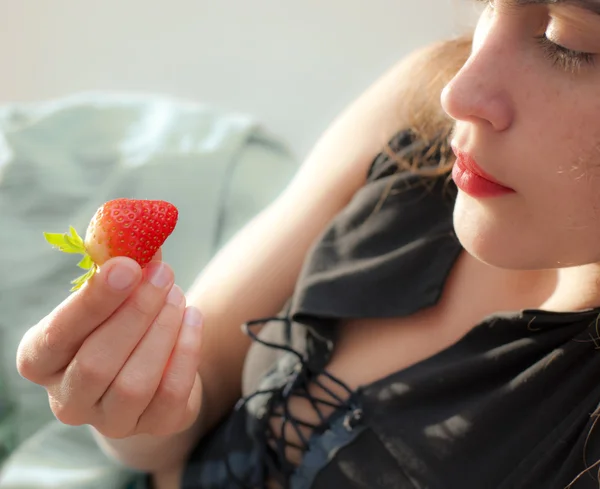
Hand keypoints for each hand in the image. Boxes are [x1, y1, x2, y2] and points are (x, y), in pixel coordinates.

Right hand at [16, 254, 203, 438]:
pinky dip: (188, 350)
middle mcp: (68, 398)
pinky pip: (171, 393)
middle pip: (97, 362)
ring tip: (177, 295)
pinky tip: (193, 318)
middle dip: (137, 312)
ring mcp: (109, 421)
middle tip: (164, 274)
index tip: (127, 265)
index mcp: (42, 360)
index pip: (57, 335)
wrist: (153, 367)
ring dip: (163, 331)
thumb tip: (143, 230)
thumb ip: (119, 270)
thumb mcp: (112, 296)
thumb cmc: (121, 322)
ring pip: (135, 382)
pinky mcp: (153, 428)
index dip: (92, 301)